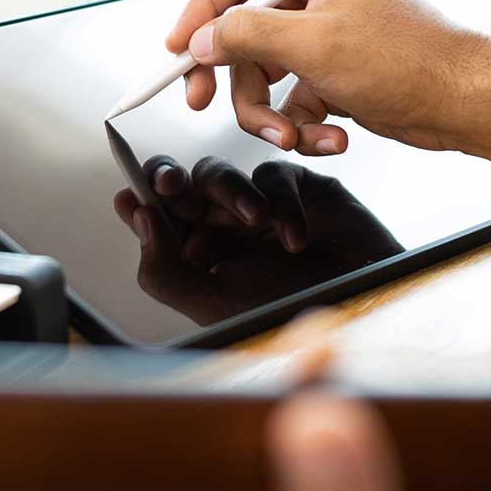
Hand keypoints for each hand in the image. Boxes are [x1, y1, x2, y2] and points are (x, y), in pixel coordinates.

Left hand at [113, 156, 404, 324]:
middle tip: (172, 186)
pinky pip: (273, 175)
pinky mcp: (297, 189)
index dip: (142, 198)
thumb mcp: (212, 304)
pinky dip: (282, 203)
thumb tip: (134, 213)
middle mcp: (219, 226)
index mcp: (194, 253)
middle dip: (172, 180)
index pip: (156, 215)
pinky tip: (295, 240)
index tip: (132, 196)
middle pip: (182, 184)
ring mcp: (257, 204)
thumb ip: (165, 269)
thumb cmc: (286, 316)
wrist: (358, 314)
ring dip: (229, 193)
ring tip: (253, 223)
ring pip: (218, 174)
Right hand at [165, 0, 490, 216]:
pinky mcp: (334, 78)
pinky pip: (292, 103)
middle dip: (228, 76)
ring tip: (291, 137)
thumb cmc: (410, 62)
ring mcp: (325, 40)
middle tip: (201, 101)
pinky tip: (329, 140)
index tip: (179, 49)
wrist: (464, 105)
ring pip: (263, 76)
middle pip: (242, 32)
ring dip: (269, 115)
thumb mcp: (315, 45)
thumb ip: (248, 36)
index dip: (201, 9)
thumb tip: (202, 39)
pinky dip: (302, 127)